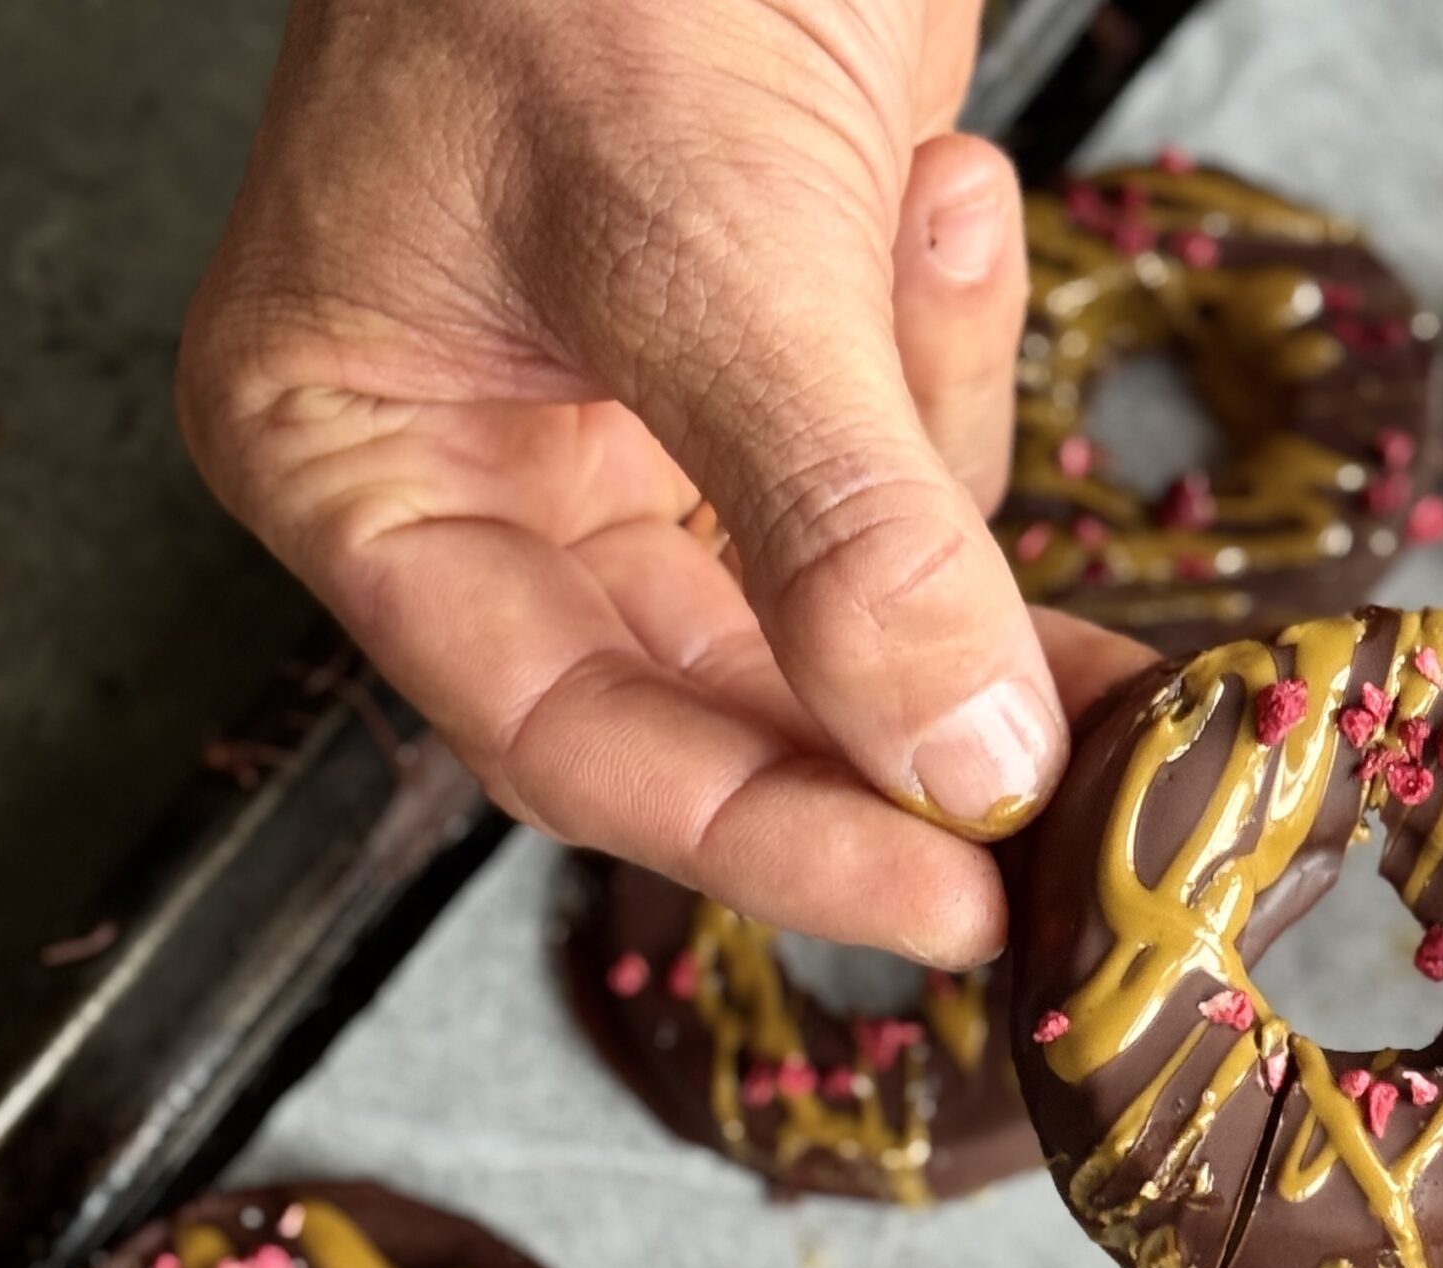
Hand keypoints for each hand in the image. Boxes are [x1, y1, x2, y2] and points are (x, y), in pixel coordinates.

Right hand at [178, 0, 1144, 963]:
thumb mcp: (696, 236)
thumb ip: (831, 525)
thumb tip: (960, 759)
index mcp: (367, 459)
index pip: (574, 738)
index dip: (769, 842)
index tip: (951, 899)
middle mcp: (496, 471)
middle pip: (725, 701)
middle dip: (904, 716)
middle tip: (1074, 790)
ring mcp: (643, 422)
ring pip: (841, 600)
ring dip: (948, 495)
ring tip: (940, 244)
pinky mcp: (781, 363)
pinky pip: (906, 473)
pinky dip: (961, 367)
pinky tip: (944, 194)